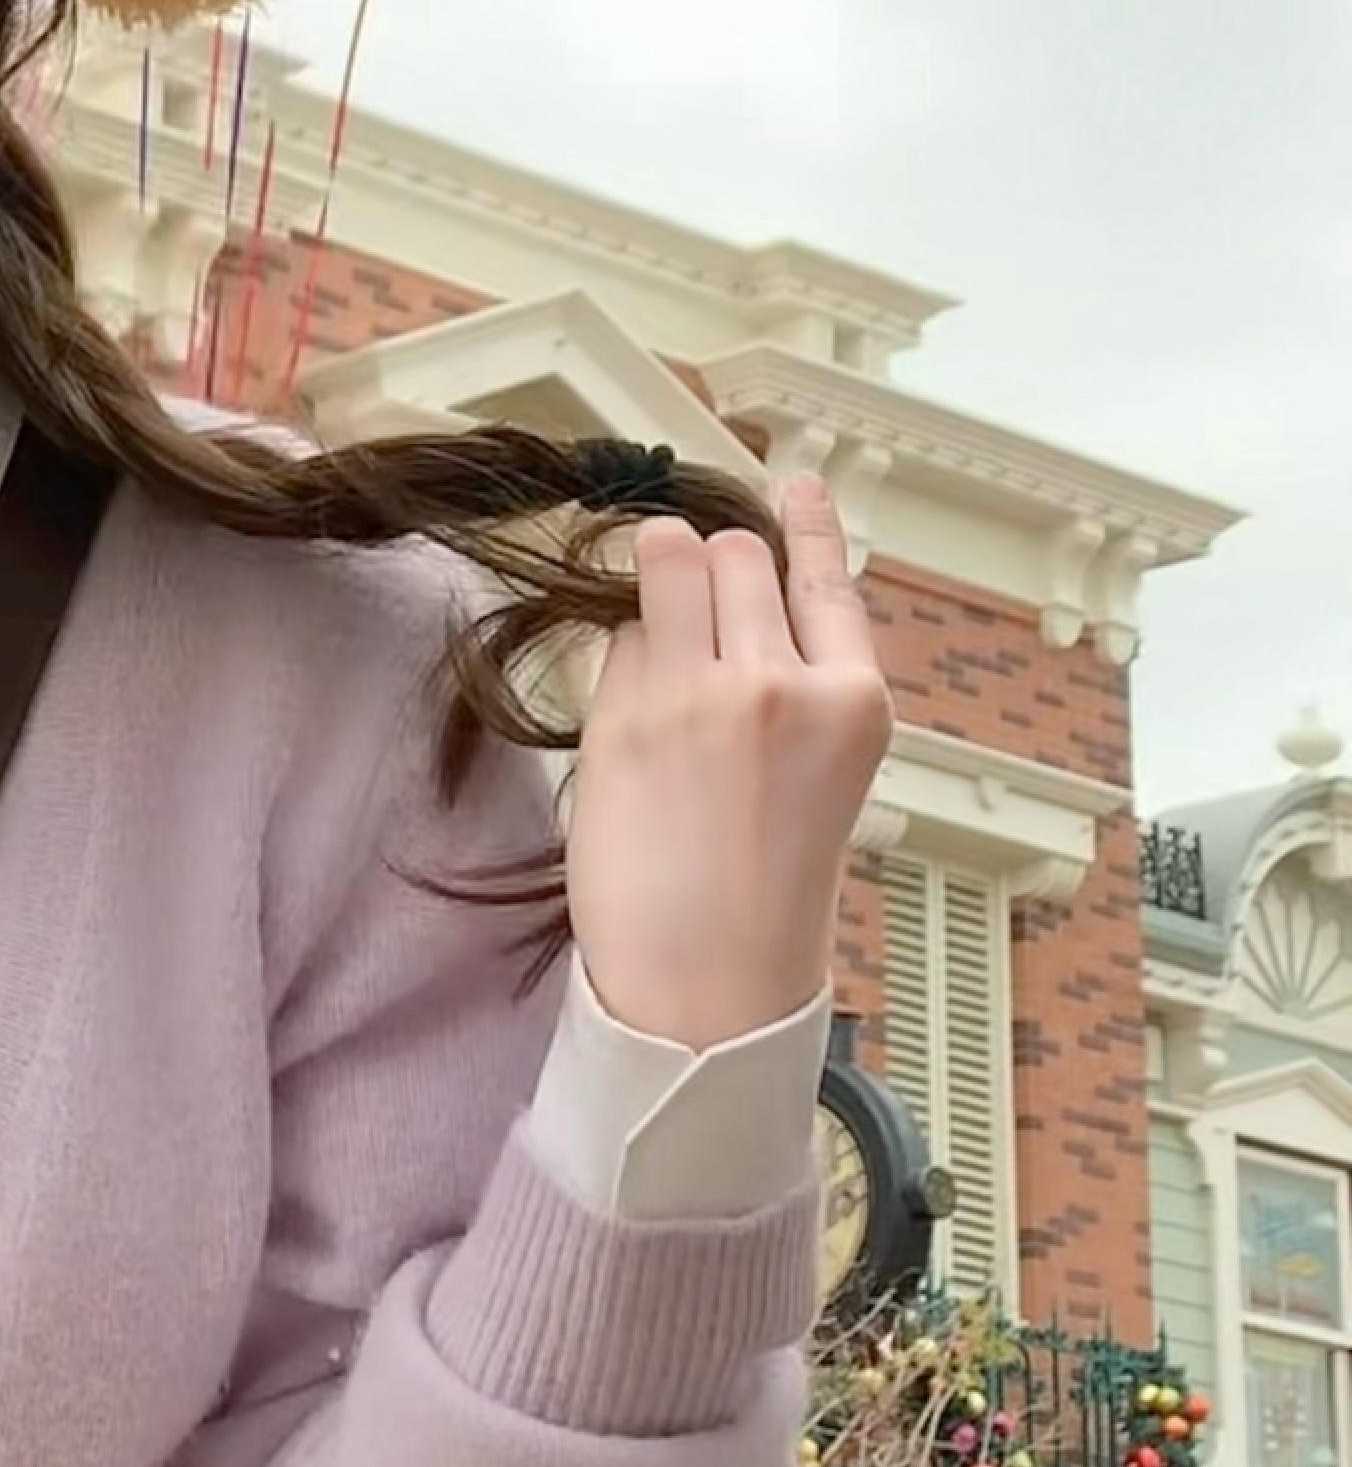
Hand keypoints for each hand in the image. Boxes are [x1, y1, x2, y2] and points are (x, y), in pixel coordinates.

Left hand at [563, 474, 891, 1050]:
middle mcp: (781, 681)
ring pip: (666, 559)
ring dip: (654, 578)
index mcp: (852, 700)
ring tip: (660, 639)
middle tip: (698, 619)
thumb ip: (797, 680)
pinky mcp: (623, 714)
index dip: (800, 523)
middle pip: (735, 552)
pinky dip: (619, 654)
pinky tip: (635, 716)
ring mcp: (698, 692)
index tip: (789, 483)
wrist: (708, 983)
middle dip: (712, 567)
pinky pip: (615, 635)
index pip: (825, 574)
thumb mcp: (820, 771)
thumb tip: (740, 592)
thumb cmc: (763, 888)